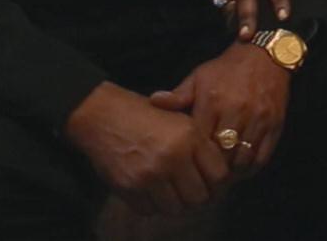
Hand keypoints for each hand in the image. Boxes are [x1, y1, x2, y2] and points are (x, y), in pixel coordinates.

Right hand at [63, 81, 231, 214]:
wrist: (103, 115)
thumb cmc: (147, 116)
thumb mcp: (182, 120)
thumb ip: (202, 146)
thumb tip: (223, 177)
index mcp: (190, 137)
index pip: (219, 176)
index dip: (219, 184)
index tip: (213, 184)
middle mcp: (172, 157)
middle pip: (199, 198)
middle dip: (199, 197)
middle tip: (193, 192)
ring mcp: (149, 175)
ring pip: (176, 209)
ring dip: (176, 204)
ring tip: (173, 192)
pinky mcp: (128, 187)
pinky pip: (150, 210)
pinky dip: (153, 205)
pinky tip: (153, 192)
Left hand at [150, 43, 290, 178]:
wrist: (264, 56)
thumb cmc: (227, 69)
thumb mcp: (199, 77)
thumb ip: (178, 95)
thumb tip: (153, 102)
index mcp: (213, 101)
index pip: (199, 141)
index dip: (193, 159)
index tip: (187, 168)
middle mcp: (236, 111)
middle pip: (221, 154)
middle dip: (212, 170)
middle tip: (203, 180)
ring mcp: (258, 119)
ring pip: (242, 158)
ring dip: (231, 172)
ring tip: (221, 178)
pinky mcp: (274, 124)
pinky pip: (262, 156)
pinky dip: (250, 168)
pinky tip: (241, 170)